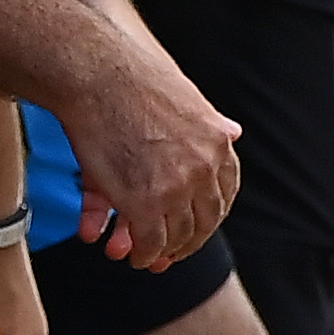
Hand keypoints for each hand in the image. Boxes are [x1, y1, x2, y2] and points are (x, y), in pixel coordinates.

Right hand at [52, 30, 241, 269]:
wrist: (98, 75)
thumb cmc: (131, 82)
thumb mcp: (187, 101)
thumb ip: (209, 125)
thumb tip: (235, 132)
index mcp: (219, 145)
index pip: (224, 194)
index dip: (208, 216)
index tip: (195, 227)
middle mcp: (205, 169)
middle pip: (205, 221)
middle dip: (188, 241)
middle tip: (172, 254)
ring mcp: (177, 188)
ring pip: (178, 236)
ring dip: (164, 252)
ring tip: (150, 259)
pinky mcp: (145, 202)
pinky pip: (151, 242)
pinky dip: (144, 254)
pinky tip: (135, 257)